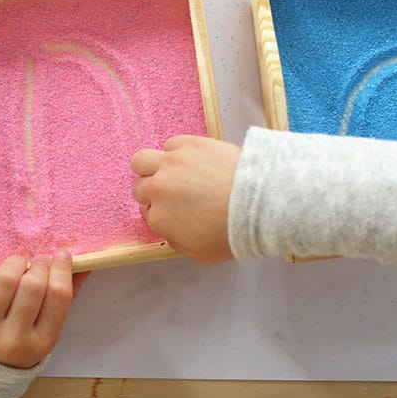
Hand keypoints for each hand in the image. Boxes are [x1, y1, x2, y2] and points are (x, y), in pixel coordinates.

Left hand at [0, 252, 86, 368]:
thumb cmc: (18, 345)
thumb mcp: (45, 332)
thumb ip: (63, 300)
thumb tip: (83, 264)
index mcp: (41, 344)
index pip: (59, 296)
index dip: (62, 269)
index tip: (61, 256)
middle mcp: (12, 339)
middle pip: (33, 285)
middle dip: (39, 265)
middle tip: (38, 263)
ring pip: (6, 278)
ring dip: (16, 262)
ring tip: (18, 265)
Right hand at [131, 136, 240, 263]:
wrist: (256, 201)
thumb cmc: (232, 230)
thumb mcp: (199, 254)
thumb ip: (176, 241)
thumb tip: (170, 230)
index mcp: (159, 218)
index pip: (147, 212)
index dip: (161, 210)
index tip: (174, 208)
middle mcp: (158, 189)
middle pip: (140, 187)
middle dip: (152, 191)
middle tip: (173, 192)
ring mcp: (170, 163)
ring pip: (141, 161)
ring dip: (150, 167)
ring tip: (168, 170)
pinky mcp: (187, 143)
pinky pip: (170, 144)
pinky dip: (176, 151)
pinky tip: (192, 159)